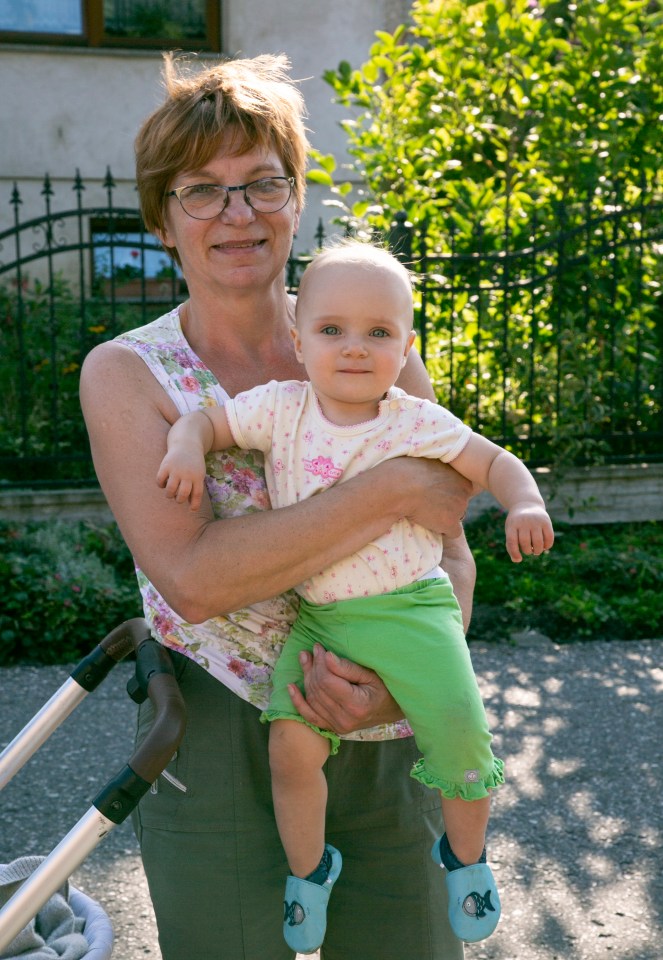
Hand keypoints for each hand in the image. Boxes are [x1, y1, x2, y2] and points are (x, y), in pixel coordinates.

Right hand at [156, 447, 206, 509]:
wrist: (187, 445)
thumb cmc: (193, 464)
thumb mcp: (199, 474)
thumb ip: (195, 488)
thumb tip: (190, 506)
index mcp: (198, 476)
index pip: (197, 494)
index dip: (194, 504)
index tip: (192, 510)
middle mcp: (187, 474)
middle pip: (182, 494)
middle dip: (179, 500)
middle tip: (178, 498)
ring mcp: (176, 469)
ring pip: (170, 490)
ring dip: (169, 495)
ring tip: (170, 492)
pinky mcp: (165, 465)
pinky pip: (160, 481)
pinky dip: (161, 485)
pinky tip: (164, 482)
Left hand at [287, 643, 402, 733]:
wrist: (391, 710)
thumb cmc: (385, 689)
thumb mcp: (371, 674)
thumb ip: (347, 668)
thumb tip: (326, 657)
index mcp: (356, 705)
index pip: (327, 681)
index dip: (320, 662)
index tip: (319, 647)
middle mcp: (344, 720)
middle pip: (318, 689)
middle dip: (313, 666)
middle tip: (313, 649)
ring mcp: (337, 726)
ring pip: (312, 699)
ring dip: (306, 677)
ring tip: (305, 658)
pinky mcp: (332, 727)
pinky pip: (310, 715)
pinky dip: (298, 702)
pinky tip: (291, 687)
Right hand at [386, 458, 473, 539]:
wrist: (401, 485)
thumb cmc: (409, 470)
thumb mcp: (431, 462)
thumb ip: (440, 469)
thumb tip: (437, 471)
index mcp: (462, 476)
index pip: (462, 489)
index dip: (447, 493)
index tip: (433, 492)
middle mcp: (465, 492)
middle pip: (460, 503)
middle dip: (448, 505)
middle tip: (430, 503)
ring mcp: (459, 508)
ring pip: (457, 517)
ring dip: (445, 517)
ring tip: (427, 513)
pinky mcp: (450, 522)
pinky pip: (453, 533)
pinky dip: (443, 531)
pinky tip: (430, 526)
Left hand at [505, 503, 554, 561]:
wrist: (527, 504)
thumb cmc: (516, 523)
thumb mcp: (510, 531)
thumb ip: (511, 545)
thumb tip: (516, 560)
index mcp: (512, 524)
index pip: (512, 541)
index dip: (515, 553)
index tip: (519, 558)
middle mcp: (524, 521)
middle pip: (525, 542)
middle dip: (527, 551)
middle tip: (529, 550)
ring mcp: (536, 521)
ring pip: (538, 542)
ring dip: (537, 551)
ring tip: (536, 550)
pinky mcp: (546, 521)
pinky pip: (549, 538)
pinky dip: (547, 546)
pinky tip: (544, 547)